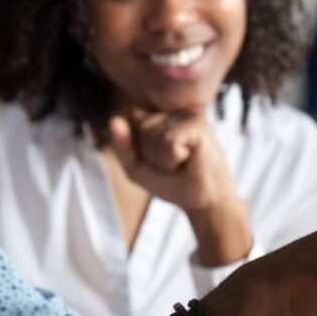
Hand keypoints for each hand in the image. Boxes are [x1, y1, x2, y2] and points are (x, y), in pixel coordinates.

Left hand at [109, 109, 250, 264]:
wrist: (203, 203)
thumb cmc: (171, 184)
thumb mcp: (136, 167)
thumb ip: (122, 145)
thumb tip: (113, 119)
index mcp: (160, 118)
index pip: (130, 121)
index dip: (137, 148)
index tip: (158, 161)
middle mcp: (174, 112)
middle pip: (140, 128)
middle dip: (150, 154)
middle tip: (173, 164)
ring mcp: (187, 115)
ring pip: (152, 134)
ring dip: (162, 158)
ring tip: (182, 162)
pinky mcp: (199, 123)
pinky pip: (169, 141)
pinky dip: (173, 157)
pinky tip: (190, 159)